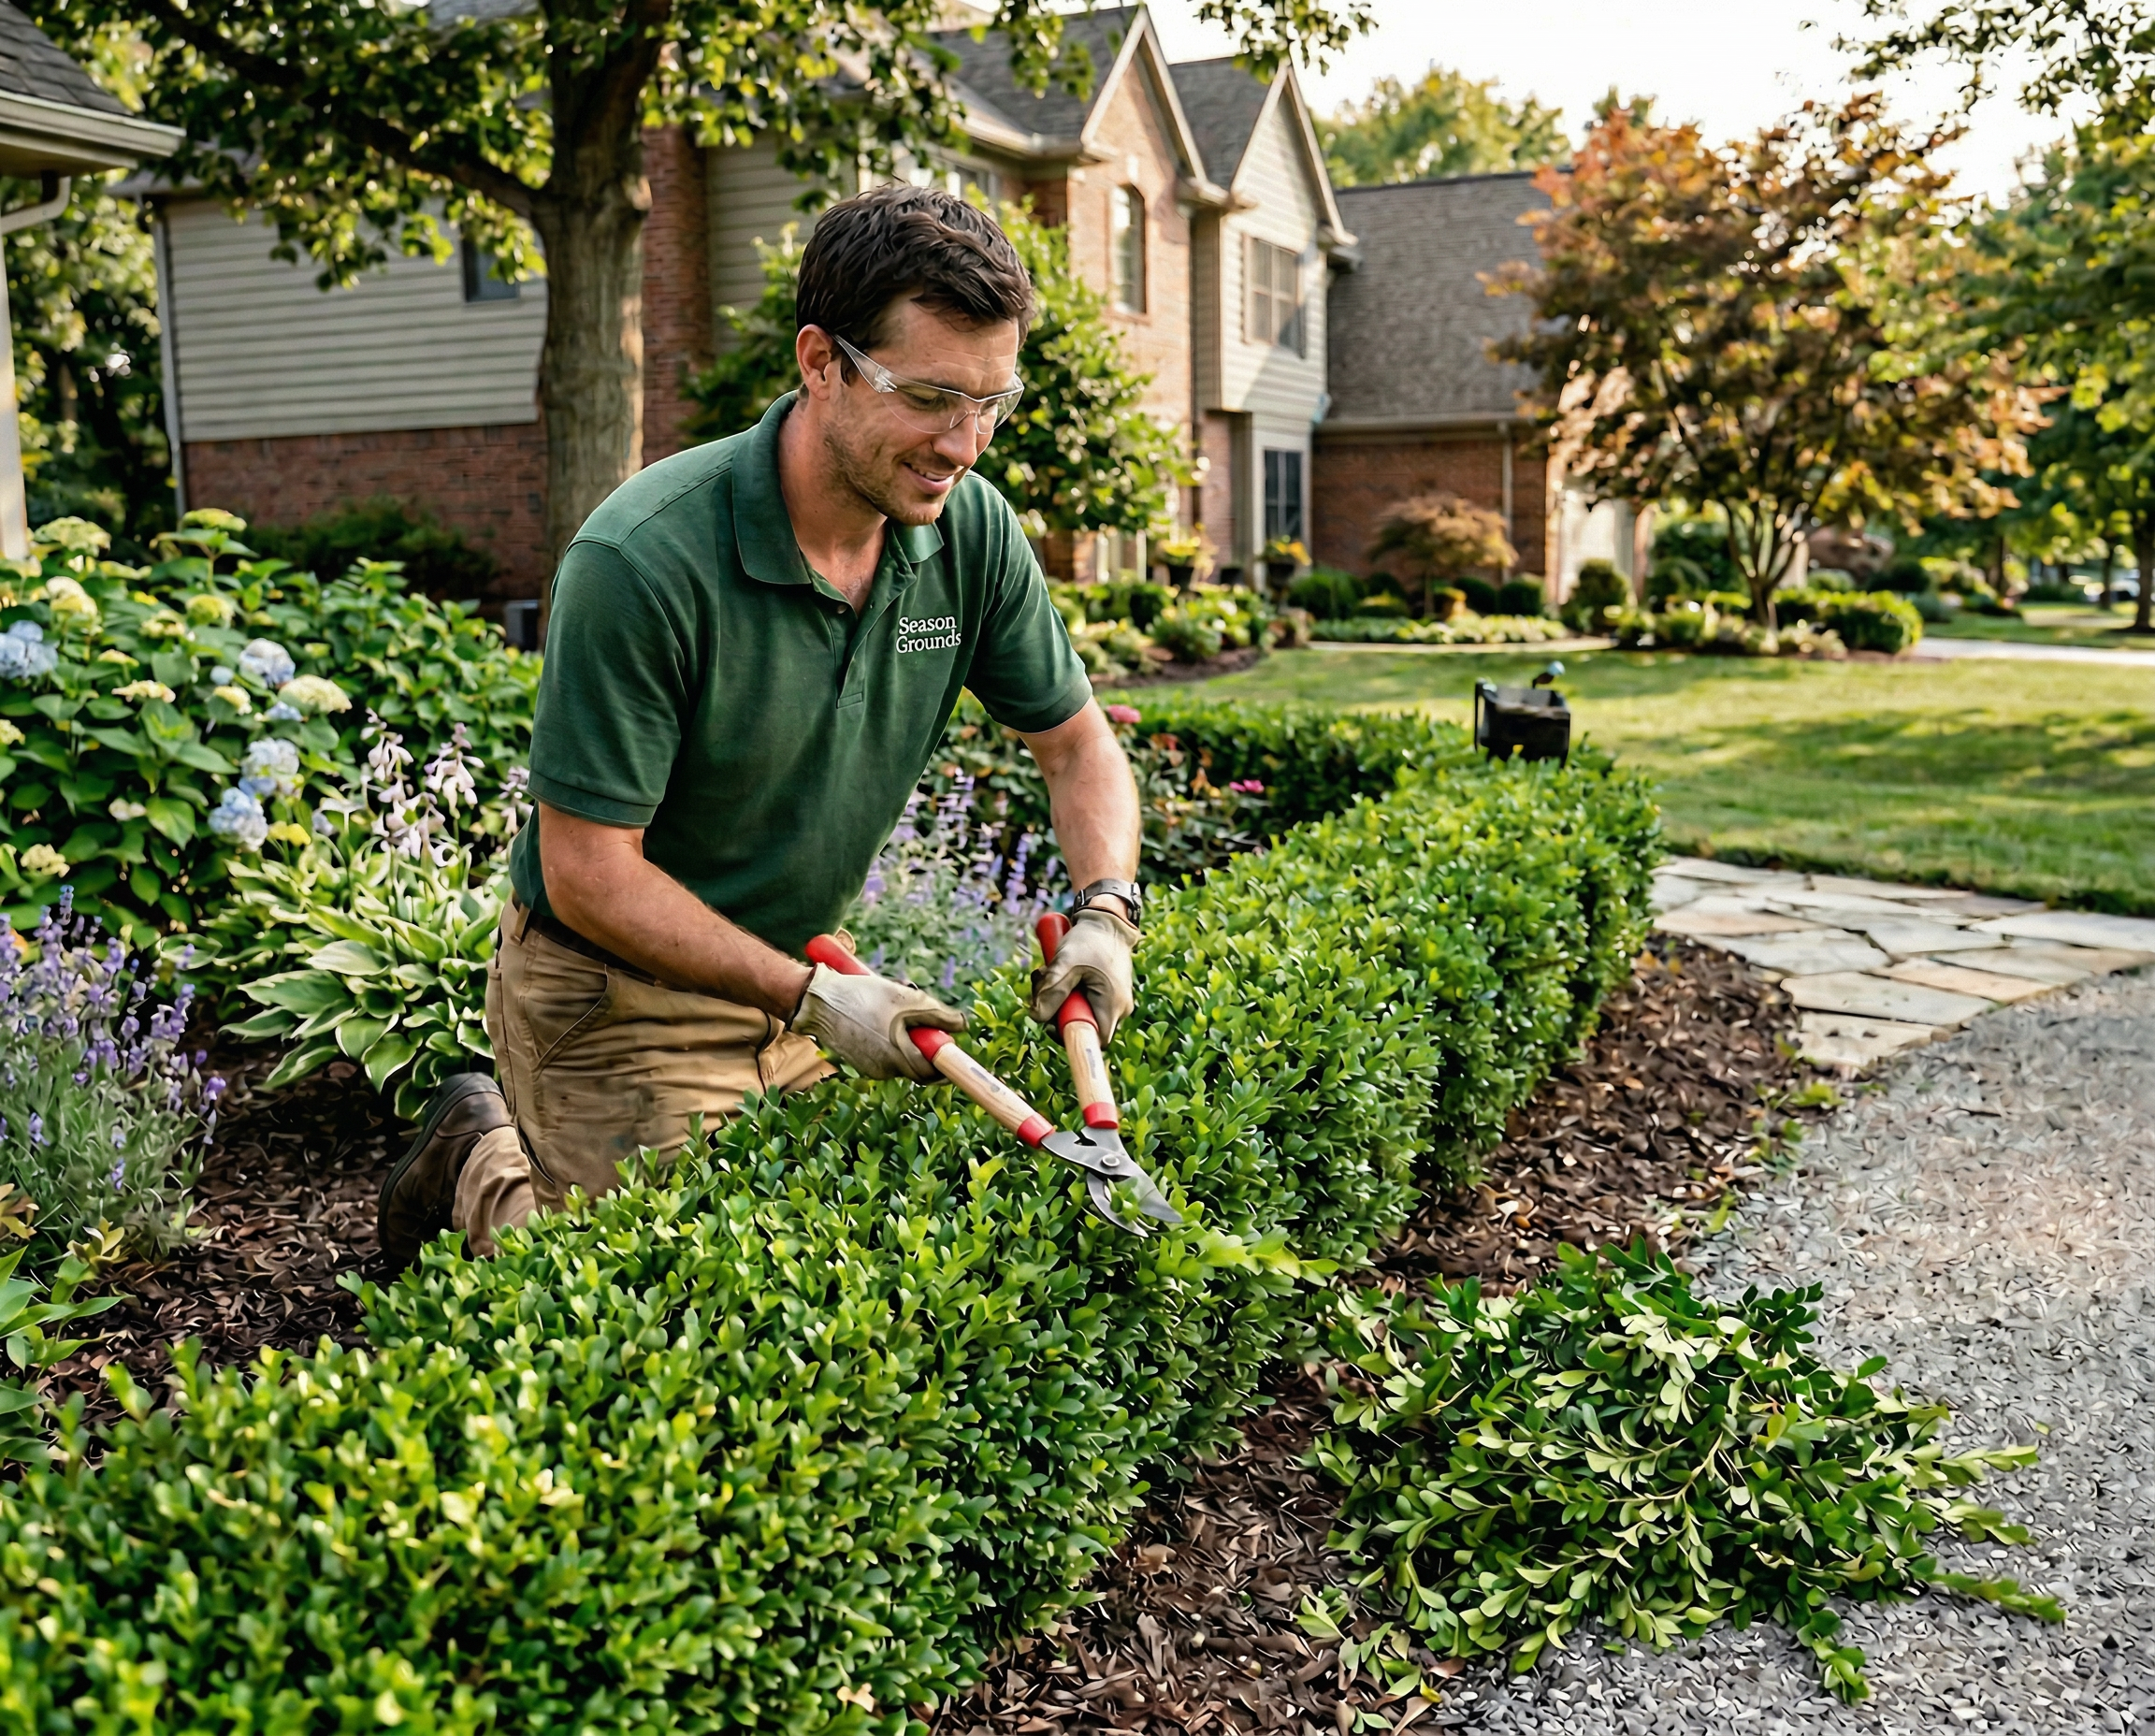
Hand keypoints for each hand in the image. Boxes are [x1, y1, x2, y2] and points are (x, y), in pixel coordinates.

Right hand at [791, 964, 966, 1080]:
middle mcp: (882, 1069)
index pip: (930, 1073)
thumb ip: (937, 1014)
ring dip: (903, 1036)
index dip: (944, 1064)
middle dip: (921, 1042)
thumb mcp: (907, 998)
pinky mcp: (857, 1059)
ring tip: (893, 1008)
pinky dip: (887, 1037)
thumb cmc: (863, 997)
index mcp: (897, 1057)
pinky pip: (882, 1052)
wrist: (818, 1000)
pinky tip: (877, 1014)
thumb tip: (961, 1025)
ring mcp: (868, 1066)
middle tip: (922, 1017)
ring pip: (898, 1055)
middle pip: (914, 1062)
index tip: (953, 1054)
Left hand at [1030, 906, 1137, 1043]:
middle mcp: (1117, 1008)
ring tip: (1050, 971)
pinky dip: (1066, 988)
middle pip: (1081, 1024)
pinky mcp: (1104, 991)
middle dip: (1056, 1008)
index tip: (1051, 1018)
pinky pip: (1081, 999)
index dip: (1068, 1035)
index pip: (1092, 1040)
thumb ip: (1051, 991)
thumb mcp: (1066, 964)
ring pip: (1077, 1010)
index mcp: (1113, 1006)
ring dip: (1058, 995)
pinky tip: (1060, 971)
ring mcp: (1112, 1000)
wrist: (1107, 919)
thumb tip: (1035, 1017)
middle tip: (1043, 985)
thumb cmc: (1090, 939)